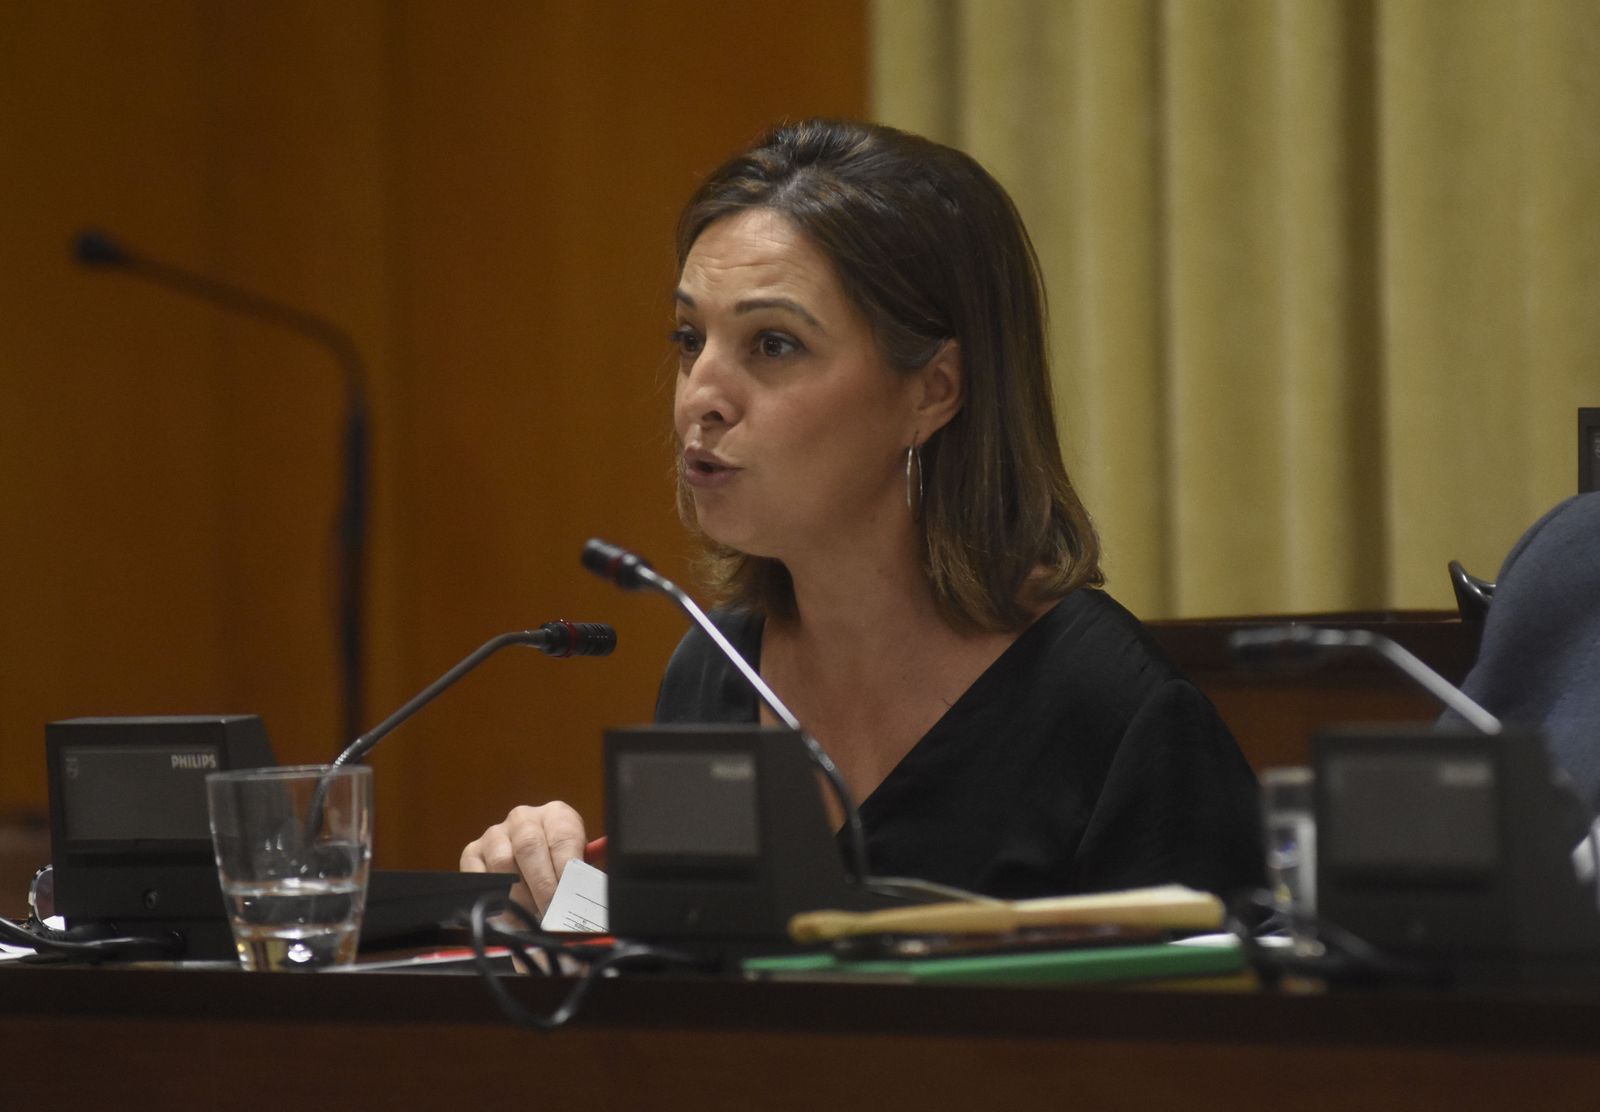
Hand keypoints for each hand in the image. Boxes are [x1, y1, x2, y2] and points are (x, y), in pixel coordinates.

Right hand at [460, 802, 587, 920]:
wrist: (536, 870)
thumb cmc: (559, 870)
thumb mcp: (574, 868)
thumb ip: (577, 877)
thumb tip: (579, 895)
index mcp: (556, 815)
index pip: (562, 836)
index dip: (565, 868)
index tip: (568, 893)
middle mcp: (523, 819)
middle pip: (529, 846)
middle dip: (541, 885)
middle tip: (549, 911)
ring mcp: (495, 834)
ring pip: (502, 861)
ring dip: (517, 895)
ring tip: (530, 917)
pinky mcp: (472, 853)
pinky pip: (478, 876)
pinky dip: (492, 899)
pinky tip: (508, 916)